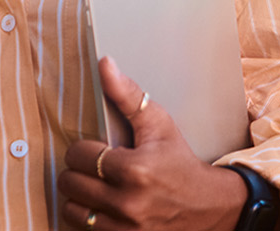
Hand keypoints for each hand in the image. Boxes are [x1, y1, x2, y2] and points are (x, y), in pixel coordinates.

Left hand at [58, 56, 248, 229]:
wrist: (209, 206)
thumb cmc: (181, 163)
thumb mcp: (159, 124)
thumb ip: (128, 95)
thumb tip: (105, 64)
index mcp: (135, 169)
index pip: (79, 155)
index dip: (84, 149)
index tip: (97, 149)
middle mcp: (128, 203)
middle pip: (69, 183)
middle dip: (79, 171)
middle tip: (95, 168)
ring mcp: (125, 228)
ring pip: (72, 210)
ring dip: (79, 197)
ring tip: (96, 188)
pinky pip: (84, 229)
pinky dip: (89, 218)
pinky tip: (103, 206)